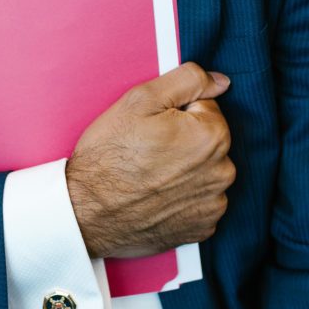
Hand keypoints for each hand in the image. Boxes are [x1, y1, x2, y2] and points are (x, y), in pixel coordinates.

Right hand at [65, 63, 235, 257]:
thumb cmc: (109, 155)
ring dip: (186, 170)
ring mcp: (214, 203)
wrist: (87, 212)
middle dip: (184, 140)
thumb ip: (187, 81)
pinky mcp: (203, 227)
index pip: (204, 107)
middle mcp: (222, 171)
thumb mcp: (139, 100)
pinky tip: (158, 197)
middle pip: (208, 140)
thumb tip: (220, 81)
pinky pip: (201, 202)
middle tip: (148, 151)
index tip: (152, 128)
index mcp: (212, 135)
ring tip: (151, 175)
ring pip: (205, 171)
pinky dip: (184, 198)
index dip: (174, 113)